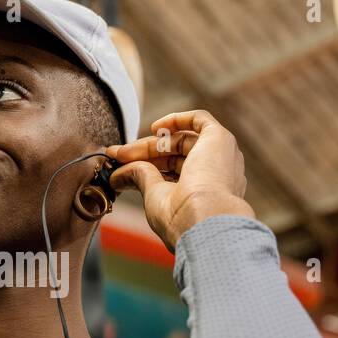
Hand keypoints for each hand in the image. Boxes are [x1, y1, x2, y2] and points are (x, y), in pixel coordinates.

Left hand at [106, 110, 254, 251]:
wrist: (202, 217)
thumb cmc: (181, 217)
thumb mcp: (154, 195)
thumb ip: (140, 177)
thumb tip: (116, 176)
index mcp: (206, 195)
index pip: (173, 173)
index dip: (145, 167)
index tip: (119, 166)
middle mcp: (217, 175)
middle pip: (176, 156)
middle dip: (143, 154)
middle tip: (117, 155)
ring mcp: (220, 157)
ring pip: (182, 140)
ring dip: (151, 143)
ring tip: (124, 151)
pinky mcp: (220, 139)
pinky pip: (200, 120)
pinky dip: (177, 120)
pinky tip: (155, 128)